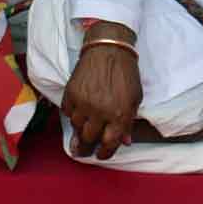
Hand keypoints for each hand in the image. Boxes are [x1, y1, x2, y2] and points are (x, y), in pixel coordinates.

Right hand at [61, 33, 143, 159]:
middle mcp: (100, 112)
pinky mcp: (71, 92)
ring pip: (76, 127)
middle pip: (89, 139)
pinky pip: (67, 112)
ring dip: (79, 130)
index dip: (104, 153)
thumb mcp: (135, 98)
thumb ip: (129, 121)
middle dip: (87, 147)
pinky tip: (76, 113)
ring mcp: (83, 102)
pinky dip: (71, 115)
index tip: (101, 154)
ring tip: (82, 131)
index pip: (109, 144)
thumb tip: (124, 141)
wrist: (109, 49)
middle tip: (85, 150)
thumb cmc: (126, 73)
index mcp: (119, 115)